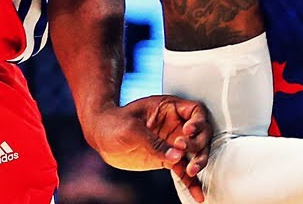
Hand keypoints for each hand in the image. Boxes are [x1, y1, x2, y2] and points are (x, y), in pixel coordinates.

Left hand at [83, 95, 210, 201]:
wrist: (101, 137)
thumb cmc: (114, 123)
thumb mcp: (131, 128)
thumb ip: (154, 142)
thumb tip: (177, 156)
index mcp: (169, 108)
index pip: (196, 111)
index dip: (197, 121)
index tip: (188, 132)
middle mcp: (175, 125)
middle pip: (201, 133)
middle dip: (199, 144)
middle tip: (186, 151)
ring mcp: (173, 143)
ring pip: (196, 153)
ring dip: (198, 162)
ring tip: (192, 172)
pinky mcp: (168, 160)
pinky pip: (183, 171)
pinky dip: (191, 182)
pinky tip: (197, 194)